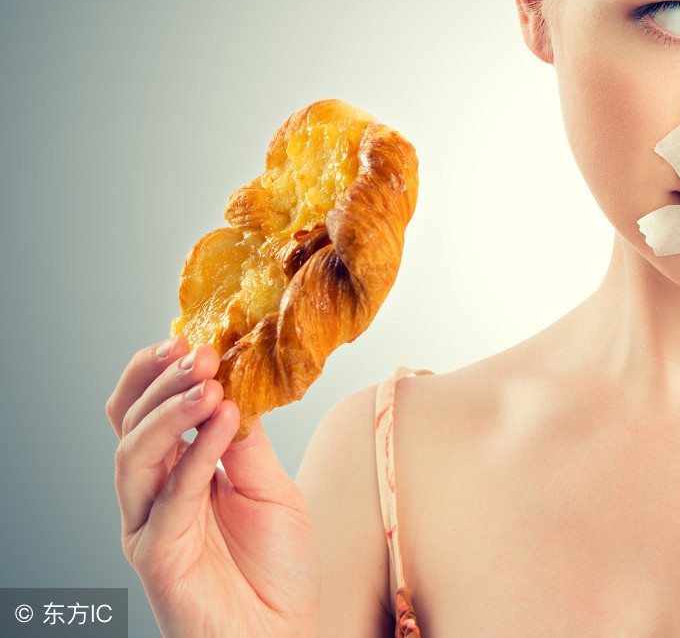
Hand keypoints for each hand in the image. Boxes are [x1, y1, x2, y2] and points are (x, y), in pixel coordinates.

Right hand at [107, 337, 320, 636]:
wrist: (282, 636)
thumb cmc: (277, 570)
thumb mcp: (271, 489)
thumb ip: (247, 444)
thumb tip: (238, 385)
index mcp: (176, 474)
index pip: (148, 411)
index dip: (160, 373)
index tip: (192, 338)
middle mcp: (153, 496)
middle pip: (129, 425)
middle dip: (160, 382)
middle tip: (198, 351)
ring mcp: (150, 526)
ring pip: (134, 455)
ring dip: (171, 412)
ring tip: (210, 382)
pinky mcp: (159, 556)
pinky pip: (169, 497)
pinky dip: (196, 454)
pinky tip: (224, 420)